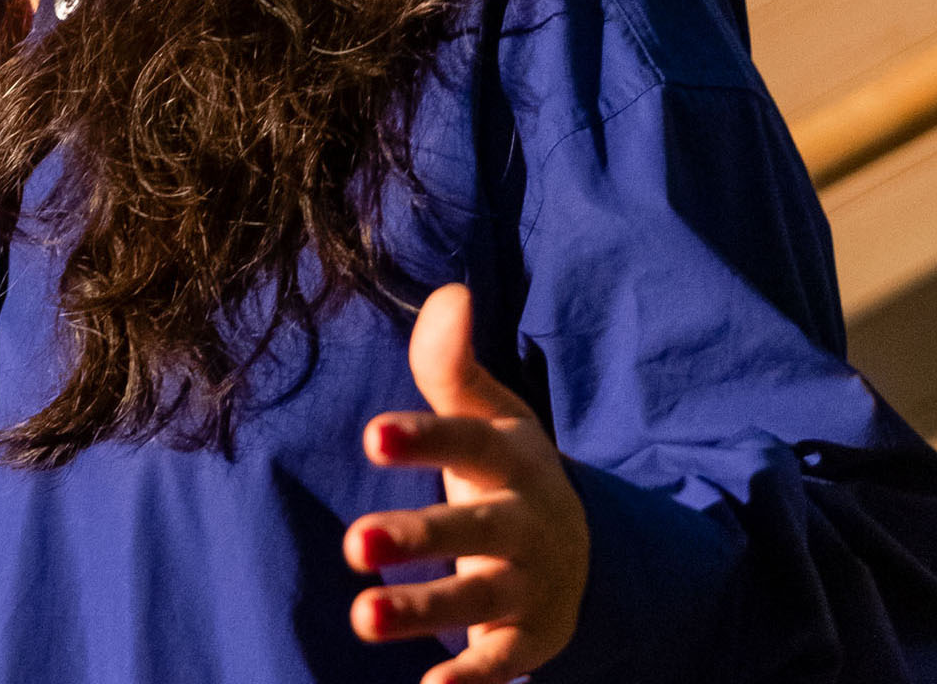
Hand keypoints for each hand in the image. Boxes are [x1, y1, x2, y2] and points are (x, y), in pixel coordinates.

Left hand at [345, 283, 589, 683]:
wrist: (582, 545)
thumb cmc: (505, 467)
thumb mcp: (486, 413)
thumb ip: (451, 363)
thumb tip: (450, 291)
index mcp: (510, 458)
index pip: (465, 442)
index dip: (423, 440)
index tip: (371, 434)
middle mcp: (524, 522)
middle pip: (471, 530)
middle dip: (417, 538)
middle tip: (354, 544)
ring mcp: (530, 582)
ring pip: (475, 599)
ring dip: (423, 610)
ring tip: (362, 616)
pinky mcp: (530, 637)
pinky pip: (501, 660)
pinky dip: (470, 678)